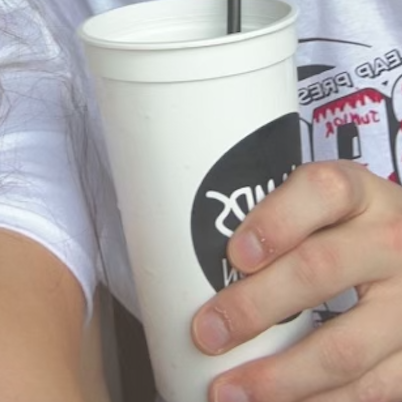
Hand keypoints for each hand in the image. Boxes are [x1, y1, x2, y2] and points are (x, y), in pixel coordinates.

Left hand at [191, 161, 401, 400]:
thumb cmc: (356, 231)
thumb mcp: (330, 207)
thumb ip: (279, 221)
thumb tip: (190, 256)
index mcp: (361, 194)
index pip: (322, 190)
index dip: (277, 220)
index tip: (236, 254)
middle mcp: (390, 242)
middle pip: (320, 270)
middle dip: (256, 307)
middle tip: (207, 332)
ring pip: (344, 347)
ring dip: (280, 378)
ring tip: (231, 391)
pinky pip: (371, 391)